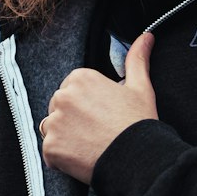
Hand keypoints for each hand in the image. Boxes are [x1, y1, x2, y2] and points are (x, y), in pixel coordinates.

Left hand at [40, 31, 157, 184]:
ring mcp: (54, 123)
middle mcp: (63, 97)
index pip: (72, 90)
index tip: (101, 115)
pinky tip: (83, 158)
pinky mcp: (50, 147)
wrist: (137, 158)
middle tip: (97, 132)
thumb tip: (146, 37)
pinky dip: (62, 158)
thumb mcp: (141, 87)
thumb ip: (137, 59)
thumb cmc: (139, 123)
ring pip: (52, 129)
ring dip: (65, 138)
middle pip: (59, 108)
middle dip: (73, 120)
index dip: (87, 105)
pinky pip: (50, 152)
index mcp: (81, 78)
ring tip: (89, 145)